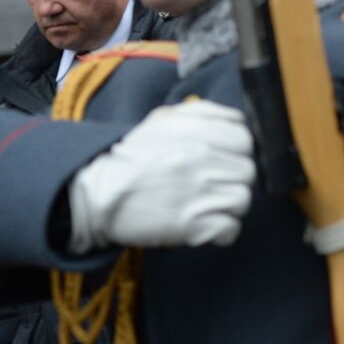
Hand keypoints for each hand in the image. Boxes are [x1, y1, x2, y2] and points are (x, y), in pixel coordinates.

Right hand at [67, 100, 254, 251]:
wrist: (96, 194)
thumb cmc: (131, 157)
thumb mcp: (163, 120)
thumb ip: (204, 113)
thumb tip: (237, 120)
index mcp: (196, 132)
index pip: (245, 140)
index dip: (236, 151)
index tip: (223, 159)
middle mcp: (202, 159)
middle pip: (246, 171)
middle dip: (232, 178)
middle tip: (211, 184)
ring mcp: (199, 193)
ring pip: (242, 199)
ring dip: (229, 205)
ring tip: (207, 204)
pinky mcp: (192, 224)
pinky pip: (231, 228)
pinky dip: (223, 230)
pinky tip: (205, 223)